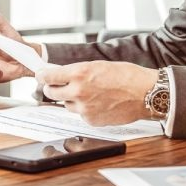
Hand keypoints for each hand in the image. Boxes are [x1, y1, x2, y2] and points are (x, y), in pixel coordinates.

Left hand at [36, 61, 157, 125]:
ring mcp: (83, 108)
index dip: (42, 76)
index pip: (47, 76)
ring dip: (71, 99)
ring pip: (65, 104)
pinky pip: (79, 114)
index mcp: (79, 73)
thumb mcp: (97, 65)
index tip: (41, 75)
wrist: (144, 93)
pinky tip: (98, 102)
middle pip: (50, 92)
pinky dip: (84, 109)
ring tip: (89, 92)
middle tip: (60, 84)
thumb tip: (60, 75)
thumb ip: (77, 71)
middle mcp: (78, 91)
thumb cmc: (126, 76)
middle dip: (53, 88)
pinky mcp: (90, 120)